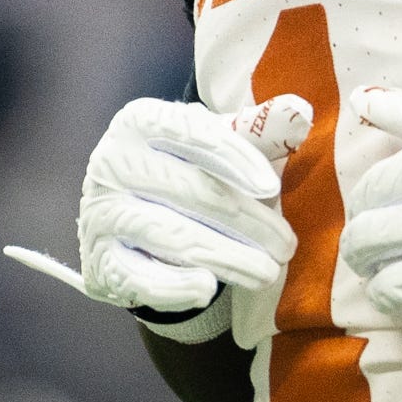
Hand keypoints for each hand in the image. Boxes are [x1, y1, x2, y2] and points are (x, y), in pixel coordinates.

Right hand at [8, 94, 310, 313]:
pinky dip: (174, 285)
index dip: (234, 158)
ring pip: (173, 236)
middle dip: (246, 221)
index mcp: (139, 121)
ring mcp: (101, 213)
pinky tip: (208, 289)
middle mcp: (112, 162)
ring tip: (267, 272)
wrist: (127, 217)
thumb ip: (258, 129)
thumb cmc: (182, 169)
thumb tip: (301, 112)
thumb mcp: (216, 143)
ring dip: (227, 257)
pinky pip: (140, 276)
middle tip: (286, 245)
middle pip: (191, 191)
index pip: (192, 134)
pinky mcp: (100, 261)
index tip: (270, 187)